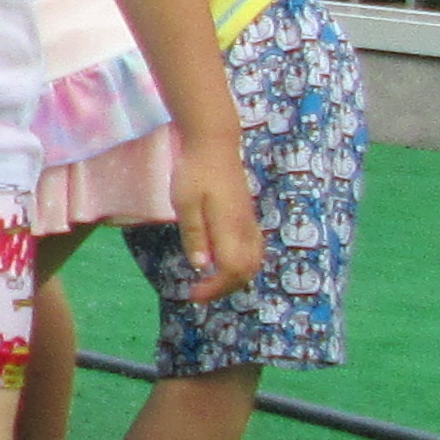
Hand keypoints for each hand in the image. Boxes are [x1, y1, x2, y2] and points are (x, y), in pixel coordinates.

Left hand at [166, 146, 261, 304]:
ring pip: (254, 261)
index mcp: (230, 227)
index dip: (214, 288)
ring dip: (235, 278)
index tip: (193, 295)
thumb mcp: (185, 204)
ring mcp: (250, 222)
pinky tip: (224, 263)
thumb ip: (194, 235)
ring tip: (212, 283)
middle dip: (225, 288)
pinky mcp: (248, 216)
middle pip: (246, 271)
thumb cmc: (195, 172)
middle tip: (200, 294)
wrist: (214, 144)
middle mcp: (246, 228)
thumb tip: (201, 266)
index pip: (231, 270)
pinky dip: (242, 264)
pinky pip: (254, 249)